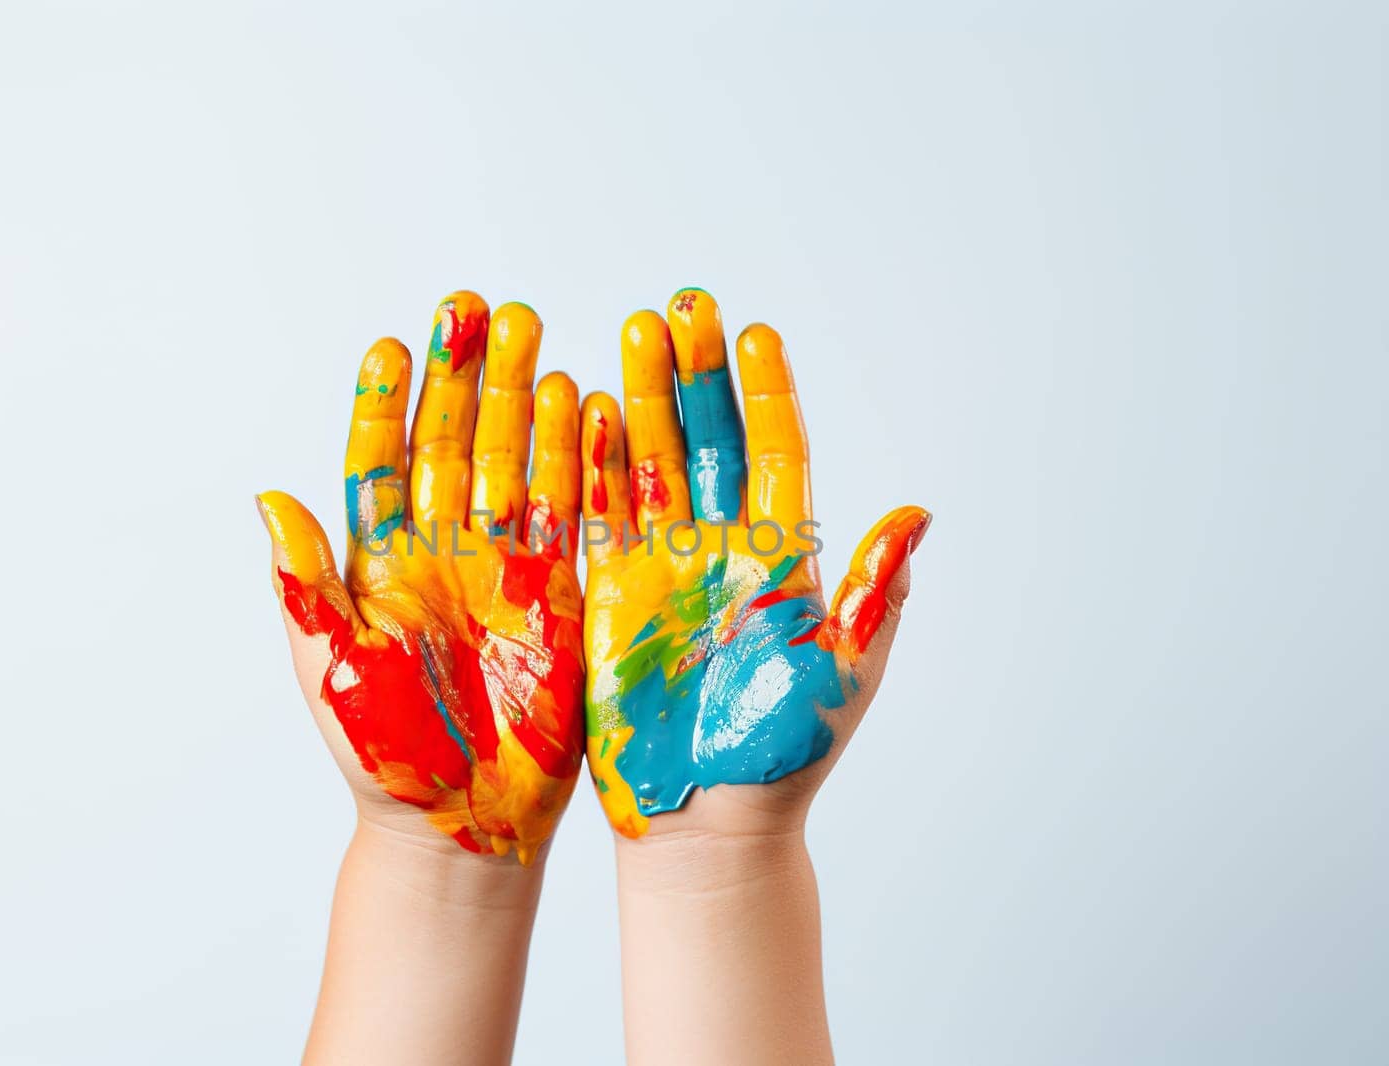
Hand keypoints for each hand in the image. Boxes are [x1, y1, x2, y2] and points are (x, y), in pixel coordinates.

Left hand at [258, 293, 583, 864]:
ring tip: (538, 336)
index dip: (386, 405)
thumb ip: (308, 584)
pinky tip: (591, 407)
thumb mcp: (333, 667)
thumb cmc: (384, 758)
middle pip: (457, 444)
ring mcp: (506, 568)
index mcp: (381, 563)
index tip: (393, 345)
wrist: (460, 822)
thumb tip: (268, 501)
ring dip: (526, 401)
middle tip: (478, 309)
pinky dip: (582, 462)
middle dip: (467, 376)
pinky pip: (572, 515)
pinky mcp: (560, 594)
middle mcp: (444, 551)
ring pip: (518, 464)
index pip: (380, 463)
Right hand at [581, 288, 929, 839]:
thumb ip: (872, 593)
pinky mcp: (615, 599)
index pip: (776, 456)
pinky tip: (584, 410)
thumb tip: (919, 513)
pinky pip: (601, 517)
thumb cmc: (783, 758)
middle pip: (710, 441)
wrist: (707, 826)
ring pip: (654, 464)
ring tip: (631, 331)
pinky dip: (593, 465)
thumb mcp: (842, 673)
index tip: (752, 332)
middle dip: (695, 374)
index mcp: (786, 562)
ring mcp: (666, 571)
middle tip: (680, 306)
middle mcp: (725, 552)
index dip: (764, 395)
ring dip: (643, 399)